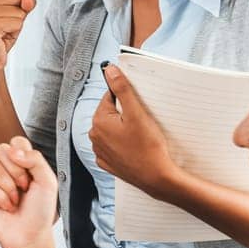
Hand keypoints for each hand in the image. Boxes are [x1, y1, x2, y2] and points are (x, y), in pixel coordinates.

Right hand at [0, 0, 36, 84]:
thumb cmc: (0, 35)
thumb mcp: (15, 12)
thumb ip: (25, 1)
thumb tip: (28, 0)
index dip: (15, 0)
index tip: (1, 14)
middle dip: (16, 12)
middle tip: (2, 25)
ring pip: (19, 10)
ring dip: (16, 23)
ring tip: (1, 32)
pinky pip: (18, 23)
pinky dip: (14, 32)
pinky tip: (0, 38)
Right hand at [0, 137, 57, 247]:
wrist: (30, 235)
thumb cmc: (40, 212)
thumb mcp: (48, 181)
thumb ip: (35, 159)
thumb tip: (14, 150)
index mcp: (22, 164)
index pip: (15, 142)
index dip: (22, 152)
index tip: (30, 169)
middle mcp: (5, 170)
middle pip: (1, 149)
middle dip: (16, 170)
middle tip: (24, 185)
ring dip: (8, 186)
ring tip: (16, 199)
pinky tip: (6, 206)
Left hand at [89, 64, 176, 196]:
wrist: (155, 177)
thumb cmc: (148, 145)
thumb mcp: (136, 113)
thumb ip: (122, 89)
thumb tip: (109, 70)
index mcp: (98, 121)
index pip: (110, 97)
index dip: (126, 99)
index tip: (139, 107)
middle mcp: (93, 136)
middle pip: (111, 114)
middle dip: (125, 114)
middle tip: (142, 123)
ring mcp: (99, 151)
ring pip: (112, 130)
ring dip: (124, 129)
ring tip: (140, 136)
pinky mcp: (107, 163)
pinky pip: (113, 146)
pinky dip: (123, 144)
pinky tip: (135, 148)